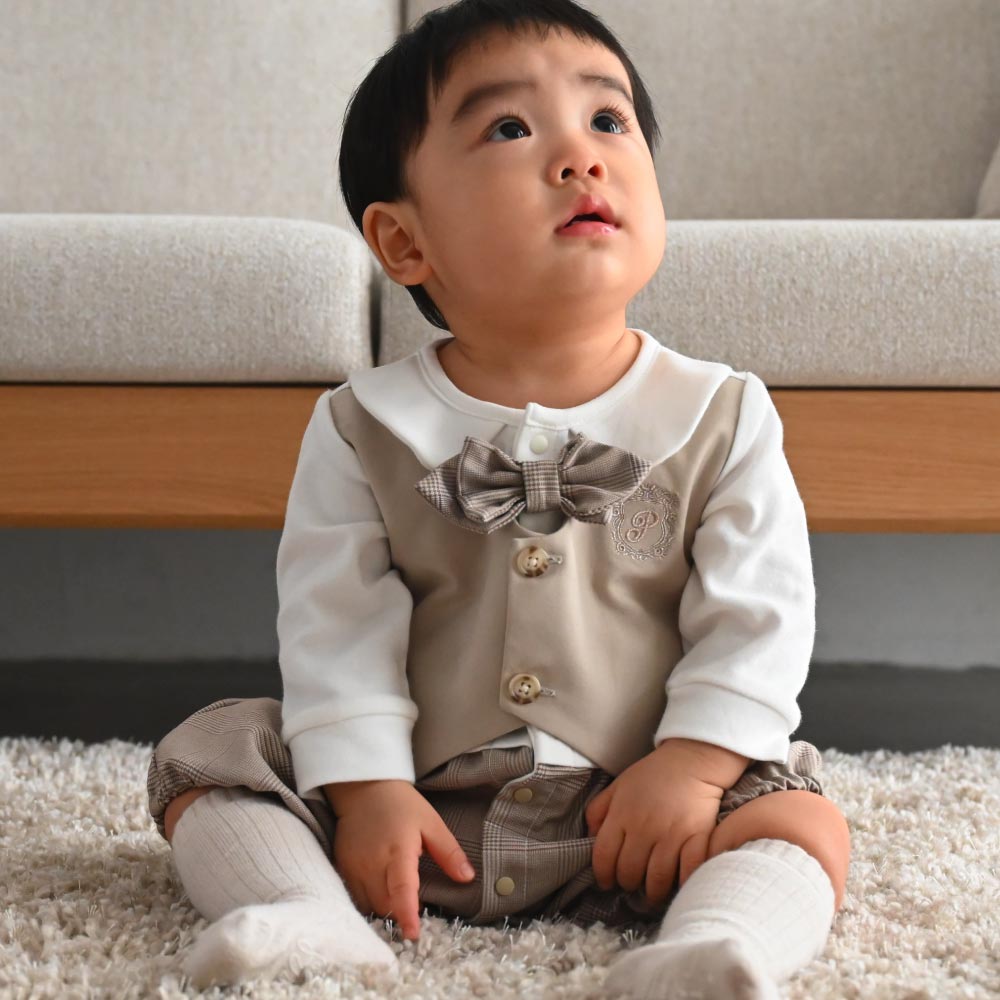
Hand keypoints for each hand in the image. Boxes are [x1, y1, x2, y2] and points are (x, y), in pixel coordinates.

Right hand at [329, 779, 474, 941]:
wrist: (364, 788)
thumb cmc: (401, 804)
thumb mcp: (431, 822)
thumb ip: (448, 852)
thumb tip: (467, 878)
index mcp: (398, 850)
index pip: (402, 889)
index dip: (407, 914)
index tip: (414, 934)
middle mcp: (372, 862)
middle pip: (385, 905)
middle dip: (400, 911)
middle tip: (414, 905)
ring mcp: (354, 866)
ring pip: (368, 905)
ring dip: (384, 907)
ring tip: (396, 895)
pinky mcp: (342, 867)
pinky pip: (355, 896)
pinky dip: (368, 900)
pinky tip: (379, 889)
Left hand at [583, 748, 724, 906]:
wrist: (691, 761)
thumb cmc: (652, 775)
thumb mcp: (617, 787)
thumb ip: (598, 811)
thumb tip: (590, 838)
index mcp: (622, 815)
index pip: (604, 857)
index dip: (602, 876)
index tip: (607, 882)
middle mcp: (645, 827)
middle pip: (629, 872)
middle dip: (627, 884)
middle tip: (631, 884)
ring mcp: (672, 834)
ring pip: (657, 880)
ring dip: (652, 893)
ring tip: (652, 894)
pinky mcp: (698, 838)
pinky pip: (689, 873)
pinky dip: (683, 885)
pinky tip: (678, 887)